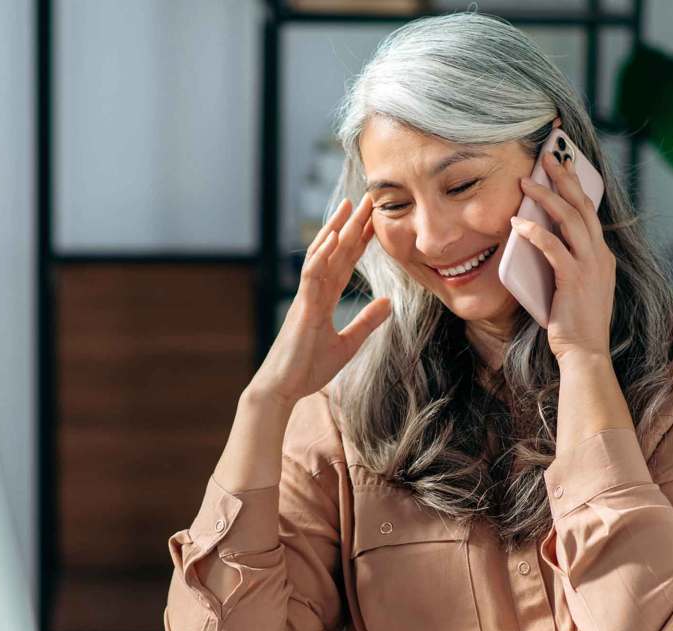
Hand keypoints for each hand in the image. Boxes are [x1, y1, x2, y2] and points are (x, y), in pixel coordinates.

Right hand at [248, 194, 390, 405]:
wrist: (283, 388)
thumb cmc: (308, 368)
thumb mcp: (347, 344)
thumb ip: (366, 322)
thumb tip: (389, 302)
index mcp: (324, 299)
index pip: (345, 263)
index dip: (360, 242)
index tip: (375, 222)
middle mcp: (314, 293)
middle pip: (335, 252)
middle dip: (352, 226)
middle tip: (368, 199)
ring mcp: (306, 298)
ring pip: (321, 256)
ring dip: (335, 230)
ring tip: (349, 207)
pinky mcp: (301, 309)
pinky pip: (311, 276)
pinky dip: (321, 256)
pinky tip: (332, 239)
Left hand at [511, 147, 614, 360]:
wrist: (585, 353)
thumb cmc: (574, 322)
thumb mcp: (574, 285)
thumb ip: (566, 261)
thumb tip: (542, 239)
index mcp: (601, 255)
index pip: (589, 211)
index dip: (576, 185)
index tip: (564, 164)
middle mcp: (600, 255)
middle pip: (582, 205)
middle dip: (564, 178)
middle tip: (547, 156)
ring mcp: (589, 266)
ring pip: (570, 219)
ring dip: (545, 198)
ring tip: (524, 183)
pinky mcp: (574, 279)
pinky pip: (553, 247)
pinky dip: (535, 232)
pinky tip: (517, 224)